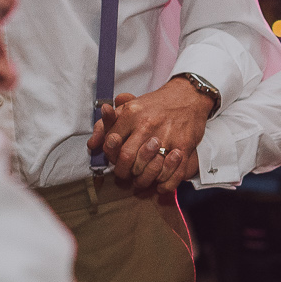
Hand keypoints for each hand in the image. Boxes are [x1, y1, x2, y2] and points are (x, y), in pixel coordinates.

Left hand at [90, 77, 212, 191]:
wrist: (188, 96)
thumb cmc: (156, 105)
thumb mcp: (128, 108)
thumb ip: (106, 125)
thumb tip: (92, 145)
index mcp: (131, 114)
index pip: (112, 144)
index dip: (111, 157)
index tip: (116, 162)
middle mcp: (147, 125)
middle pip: (128, 159)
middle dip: (124, 172)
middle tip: (127, 175)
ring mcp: (167, 136)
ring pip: (149, 169)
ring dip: (144, 180)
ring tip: (143, 180)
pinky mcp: (184, 145)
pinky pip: (173, 172)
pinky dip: (165, 184)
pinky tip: (160, 185)